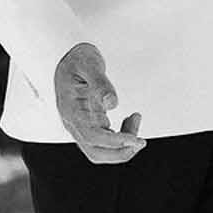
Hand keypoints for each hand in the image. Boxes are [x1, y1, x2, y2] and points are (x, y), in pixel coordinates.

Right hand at [54, 42, 144, 164]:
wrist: (71, 59)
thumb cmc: (79, 59)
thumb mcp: (88, 63)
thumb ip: (100, 82)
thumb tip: (112, 103)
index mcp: (70, 110)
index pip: (92, 136)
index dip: (114, 142)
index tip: (135, 139)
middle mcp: (73, 123)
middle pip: (95, 153)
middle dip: (120, 152)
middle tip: (141, 141)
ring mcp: (81, 127)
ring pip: (100, 151)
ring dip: (122, 146)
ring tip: (136, 120)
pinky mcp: (90, 126)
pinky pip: (105, 142)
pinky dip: (121, 137)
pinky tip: (131, 120)